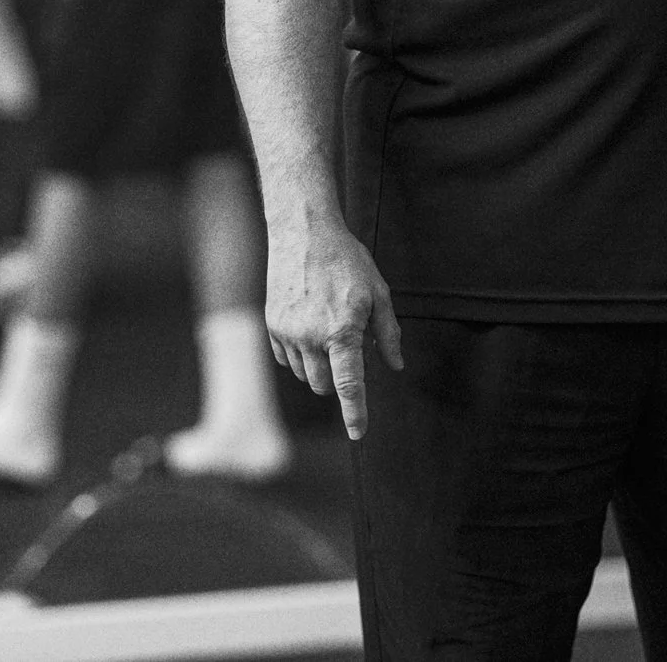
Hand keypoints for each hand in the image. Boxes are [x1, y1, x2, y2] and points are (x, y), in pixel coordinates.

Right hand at [265, 208, 403, 439]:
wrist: (303, 232)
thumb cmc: (346, 260)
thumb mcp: (378, 292)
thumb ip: (387, 333)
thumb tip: (394, 366)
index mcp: (342, 330)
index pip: (350, 384)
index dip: (355, 412)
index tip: (358, 434)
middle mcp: (311, 337)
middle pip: (326, 386)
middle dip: (340, 380)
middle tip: (350, 350)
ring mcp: (287, 332)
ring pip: (305, 375)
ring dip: (321, 369)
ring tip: (330, 334)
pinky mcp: (272, 325)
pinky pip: (286, 360)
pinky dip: (301, 357)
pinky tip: (309, 331)